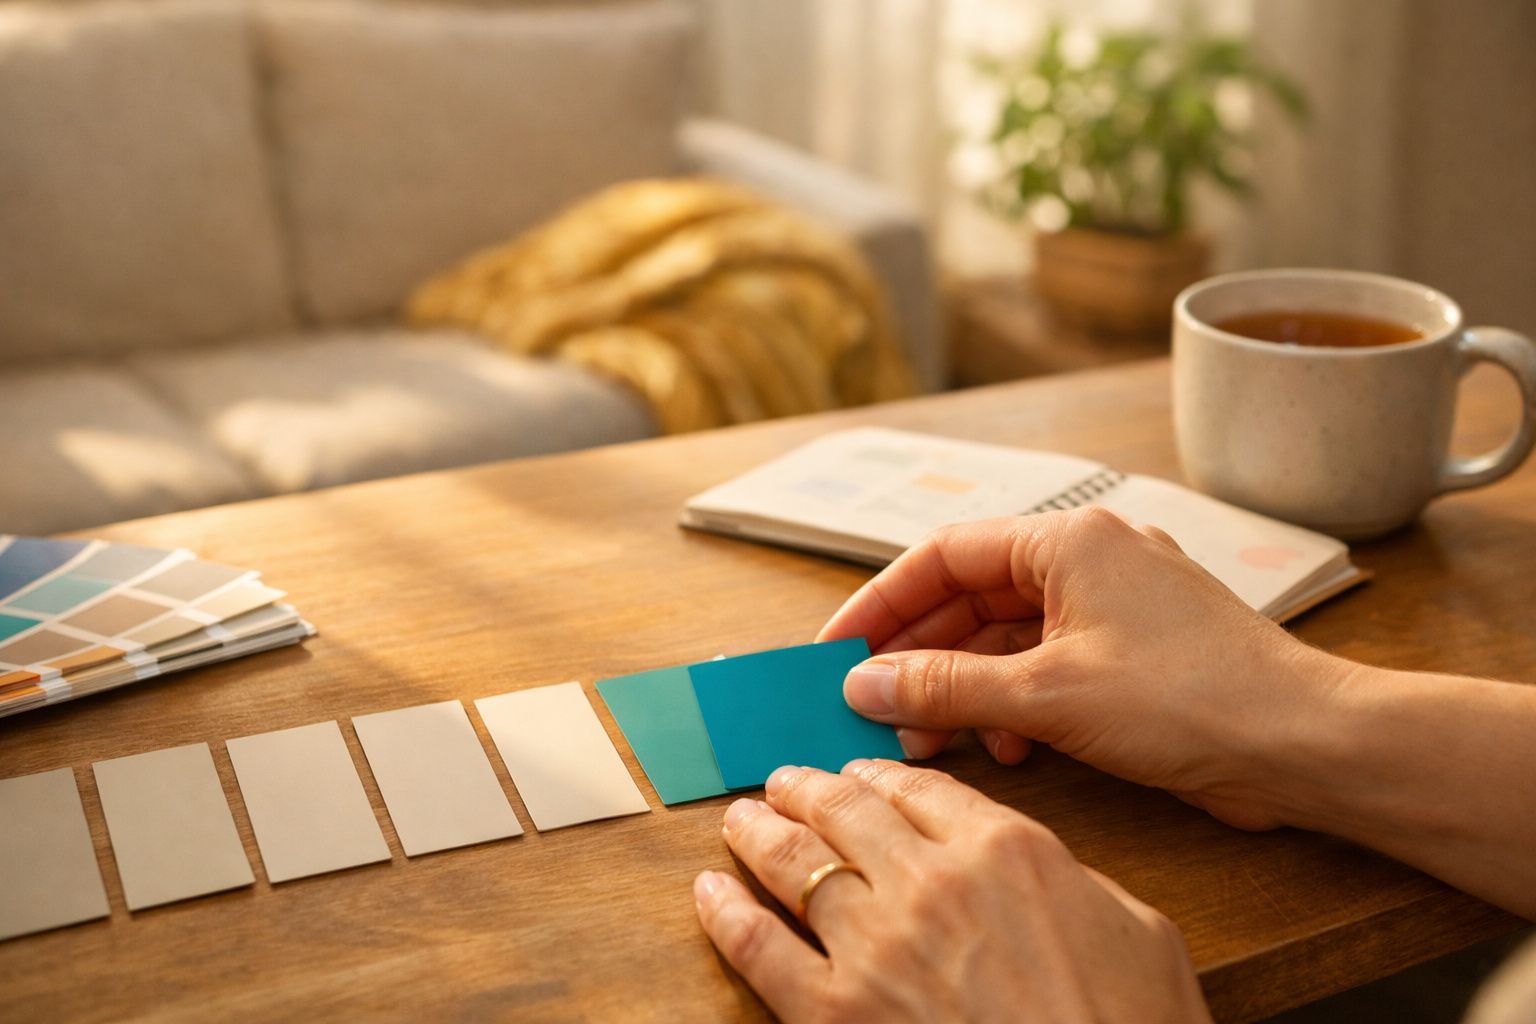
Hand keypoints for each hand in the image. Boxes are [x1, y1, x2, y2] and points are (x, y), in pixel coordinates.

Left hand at [693, 760, 1210, 1023]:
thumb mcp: (1138, 931)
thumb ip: (1073, 879)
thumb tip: (1034, 867)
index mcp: (1006, 850)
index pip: (918, 787)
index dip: (878, 774)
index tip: (858, 774)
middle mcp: (930, 882)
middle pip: (845, 809)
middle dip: (807, 789)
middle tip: (785, 782)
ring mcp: (875, 947)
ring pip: (793, 862)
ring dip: (759, 831)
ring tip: (741, 818)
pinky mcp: (835, 1013)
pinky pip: (757, 948)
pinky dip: (724, 913)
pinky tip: (708, 892)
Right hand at [817, 507, 1348, 830]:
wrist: (1303, 744)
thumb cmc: (1188, 698)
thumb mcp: (1046, 695)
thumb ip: (945, 686)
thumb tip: (862, 684)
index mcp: (1067, 540)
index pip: (942, 555)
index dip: (881, 603)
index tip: (837, 649)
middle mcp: (1088, 560)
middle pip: (971, 597)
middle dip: (920, 656)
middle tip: (871, 706)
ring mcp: (1114, 607)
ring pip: (1007, 638)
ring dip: (964, 688)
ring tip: (928, 740)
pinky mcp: (1133, 655)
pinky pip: (1047, 668)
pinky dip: (1015, 705)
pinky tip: (1006, 749)